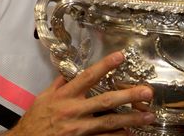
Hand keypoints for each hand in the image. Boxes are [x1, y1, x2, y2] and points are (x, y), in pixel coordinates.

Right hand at [8, 51, 156, 135]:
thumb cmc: (35, 120)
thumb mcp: (44, 97)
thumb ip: (60, 84)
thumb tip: (72, 72)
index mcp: (65, 95)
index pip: (88, 76)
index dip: (105, 65)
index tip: (121, 56)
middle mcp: (73, 110)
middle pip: (105, 101)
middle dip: (128, 95)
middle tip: (147, 92)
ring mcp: (79, 128)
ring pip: (110, 122)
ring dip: (131, 119)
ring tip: (148, 116)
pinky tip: (130, 132)